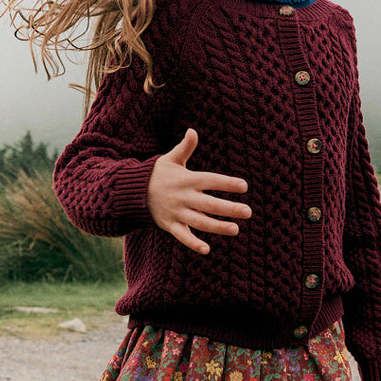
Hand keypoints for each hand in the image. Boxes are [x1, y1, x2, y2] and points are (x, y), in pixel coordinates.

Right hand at [147, 127, 251, 254]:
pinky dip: (193, 243)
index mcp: (186, 180)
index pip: (210, 180)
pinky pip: (182, 236)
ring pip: (199, 222)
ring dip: (217, 227)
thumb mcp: (170, 159)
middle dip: (229, 208)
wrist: (132, 192)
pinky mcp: (169, 225)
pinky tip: (207, 250)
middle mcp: (183, 197)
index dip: (226, 183)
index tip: (244, 186)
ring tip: (236, 229)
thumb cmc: (158, 174)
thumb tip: (192, 130)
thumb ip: (184, 148)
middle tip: (248, 212)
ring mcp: (176, 212)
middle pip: (209, 204)